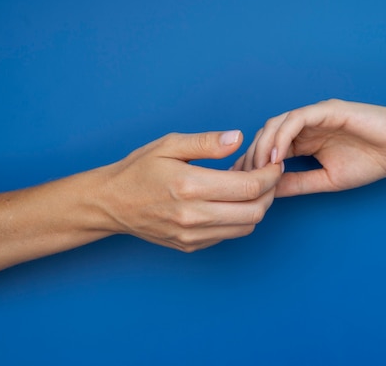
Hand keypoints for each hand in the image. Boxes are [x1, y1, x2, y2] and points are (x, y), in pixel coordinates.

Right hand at [98, 130, 282, 251]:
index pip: (249, 187)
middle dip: (270, 193)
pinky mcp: (190, 246)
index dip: (270, 176)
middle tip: (268, 176)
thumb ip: (207, 142)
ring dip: (257, 207)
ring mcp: (192, 235)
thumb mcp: (170, 145)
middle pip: (255, 211)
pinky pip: (228, 235)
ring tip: (249, 187)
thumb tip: (238, 139)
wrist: (111, 203)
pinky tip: (230, 201)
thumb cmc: (139, 170)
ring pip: (246, 227)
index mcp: (190, 186)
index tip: (274, 165)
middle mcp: (193, 215)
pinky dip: (239, 219)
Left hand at [233, 99, 385, 196]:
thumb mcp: (327, 180)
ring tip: (258, 171)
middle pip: (265, 135)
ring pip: (276, 124)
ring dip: (263, 147)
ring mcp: (315, 115)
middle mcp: (305, 125)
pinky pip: (296, 120)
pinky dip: (282, 137)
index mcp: (304, 140)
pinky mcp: (327, 109)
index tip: (239, 185)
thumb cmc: (372, 161)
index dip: (252, 164)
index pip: (269, 148)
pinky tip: (277, 158)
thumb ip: (299, 183)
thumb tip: (270, 192)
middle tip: (243, 180)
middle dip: (251, 157)